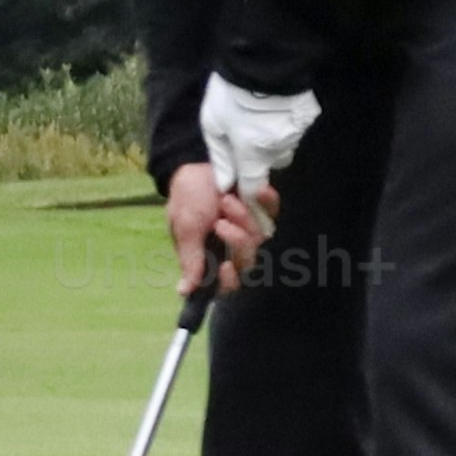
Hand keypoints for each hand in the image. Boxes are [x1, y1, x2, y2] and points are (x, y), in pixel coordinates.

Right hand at [167, 159, 276, 297]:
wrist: (198, 163)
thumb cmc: (187, 198)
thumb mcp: (185, 227)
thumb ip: (189, 258)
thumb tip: (183, 291)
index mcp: (211, 258)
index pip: (227, 284)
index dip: (230, 282)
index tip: (225, 267)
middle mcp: (233, 248)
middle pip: (247, 261)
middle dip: (236, 241)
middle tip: (220, 222)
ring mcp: (251, 228)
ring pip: (260, 238)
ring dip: (244, 218)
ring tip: (226, 200)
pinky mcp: (263, 210)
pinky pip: (272, 213)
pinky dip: (266, 202)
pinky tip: (257, 192)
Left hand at [200, 76, 321, 195]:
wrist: (262, 60)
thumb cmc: (230, 95)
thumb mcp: (213, 125)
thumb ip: (220, 158)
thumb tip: (225, 184)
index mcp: (254, 156)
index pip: (254, 188)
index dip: (247, 191)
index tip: (239, 183)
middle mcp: (279, 150)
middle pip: (271, 164)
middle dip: (260, 155)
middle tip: (246, 133)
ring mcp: (297, 133)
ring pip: (284, 145)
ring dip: (273, 138)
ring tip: (259, 115)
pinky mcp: (308, 116)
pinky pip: (294, 127)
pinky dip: (284, 122)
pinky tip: (274, 106)